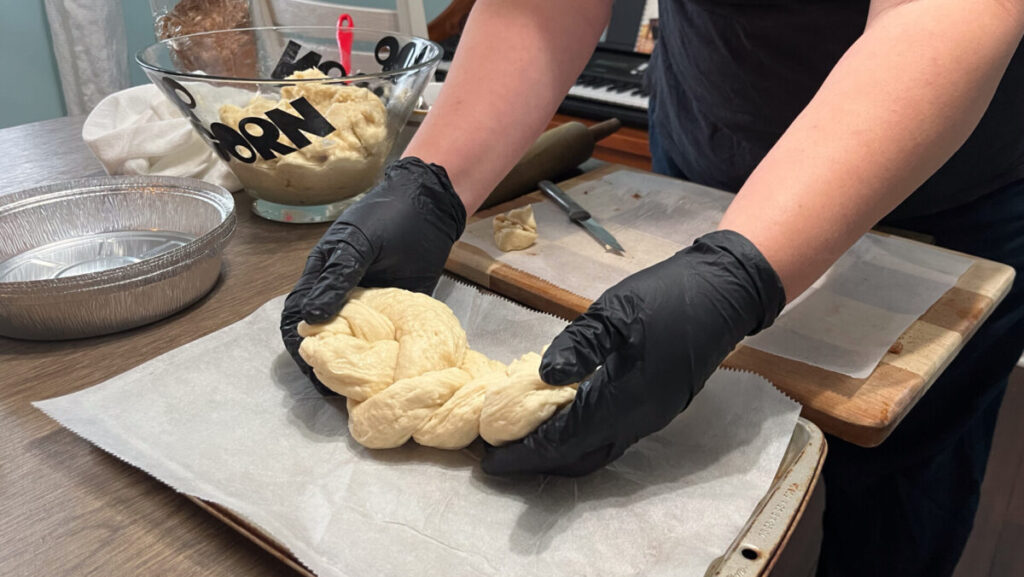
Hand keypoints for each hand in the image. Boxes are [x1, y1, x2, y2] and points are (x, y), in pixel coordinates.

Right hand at [280, 157, 466, 392]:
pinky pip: (386, 339)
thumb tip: (311, 318)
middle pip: (325, 337)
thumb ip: (338, 277)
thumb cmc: (387, 216)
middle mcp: (342, 296)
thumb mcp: (359, 243)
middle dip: (326, 365)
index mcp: (322, 276)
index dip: (299, 344)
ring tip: (363, 390)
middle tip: (339, 390)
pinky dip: (384, 357)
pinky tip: (389, 374)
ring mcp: (370, 307)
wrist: (431, 207)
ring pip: (354, 344)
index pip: (298, 316)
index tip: (312, 368)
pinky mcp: (397, 312)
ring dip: (356, 366)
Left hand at [481, 230, 785, 475]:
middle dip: (537, 463)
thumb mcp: (615, 312)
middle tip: (497, 458)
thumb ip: (578, 345)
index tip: (489, 460)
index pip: (565, 440)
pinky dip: (578, 440)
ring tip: (521, 444)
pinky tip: (558, 422)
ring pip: (596, 452)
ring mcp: (650, 417)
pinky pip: (610, 438)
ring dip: (558, 453)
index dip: (526, 453)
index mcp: (627, 398)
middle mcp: (639, 419)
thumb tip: (543, 377)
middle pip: (579, 458)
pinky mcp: (655, 408)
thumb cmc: (668, 296)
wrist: (724, 292)